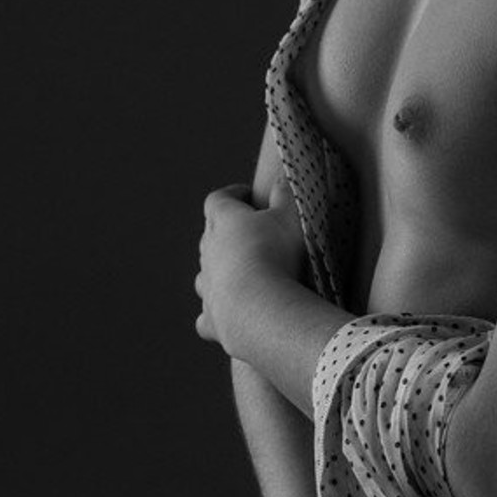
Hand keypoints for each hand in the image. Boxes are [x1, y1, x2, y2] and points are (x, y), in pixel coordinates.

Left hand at [195, 178, 306, 357]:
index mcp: (223, 220)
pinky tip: (230, 313)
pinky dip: (217, 311)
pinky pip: (207, 314)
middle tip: (253, 234)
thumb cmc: (277, 254)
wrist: (260, 307)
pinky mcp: (210, 318)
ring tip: (244, 274)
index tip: (247, 196)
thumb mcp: (291, 215)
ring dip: (220, 271)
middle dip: (227, 233)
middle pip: (209, 235)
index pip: (217, 199)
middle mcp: (208, 251)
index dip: (232, 195)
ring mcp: (207, 286)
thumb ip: (286, 194)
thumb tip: (281, 179)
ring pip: (205, 274)